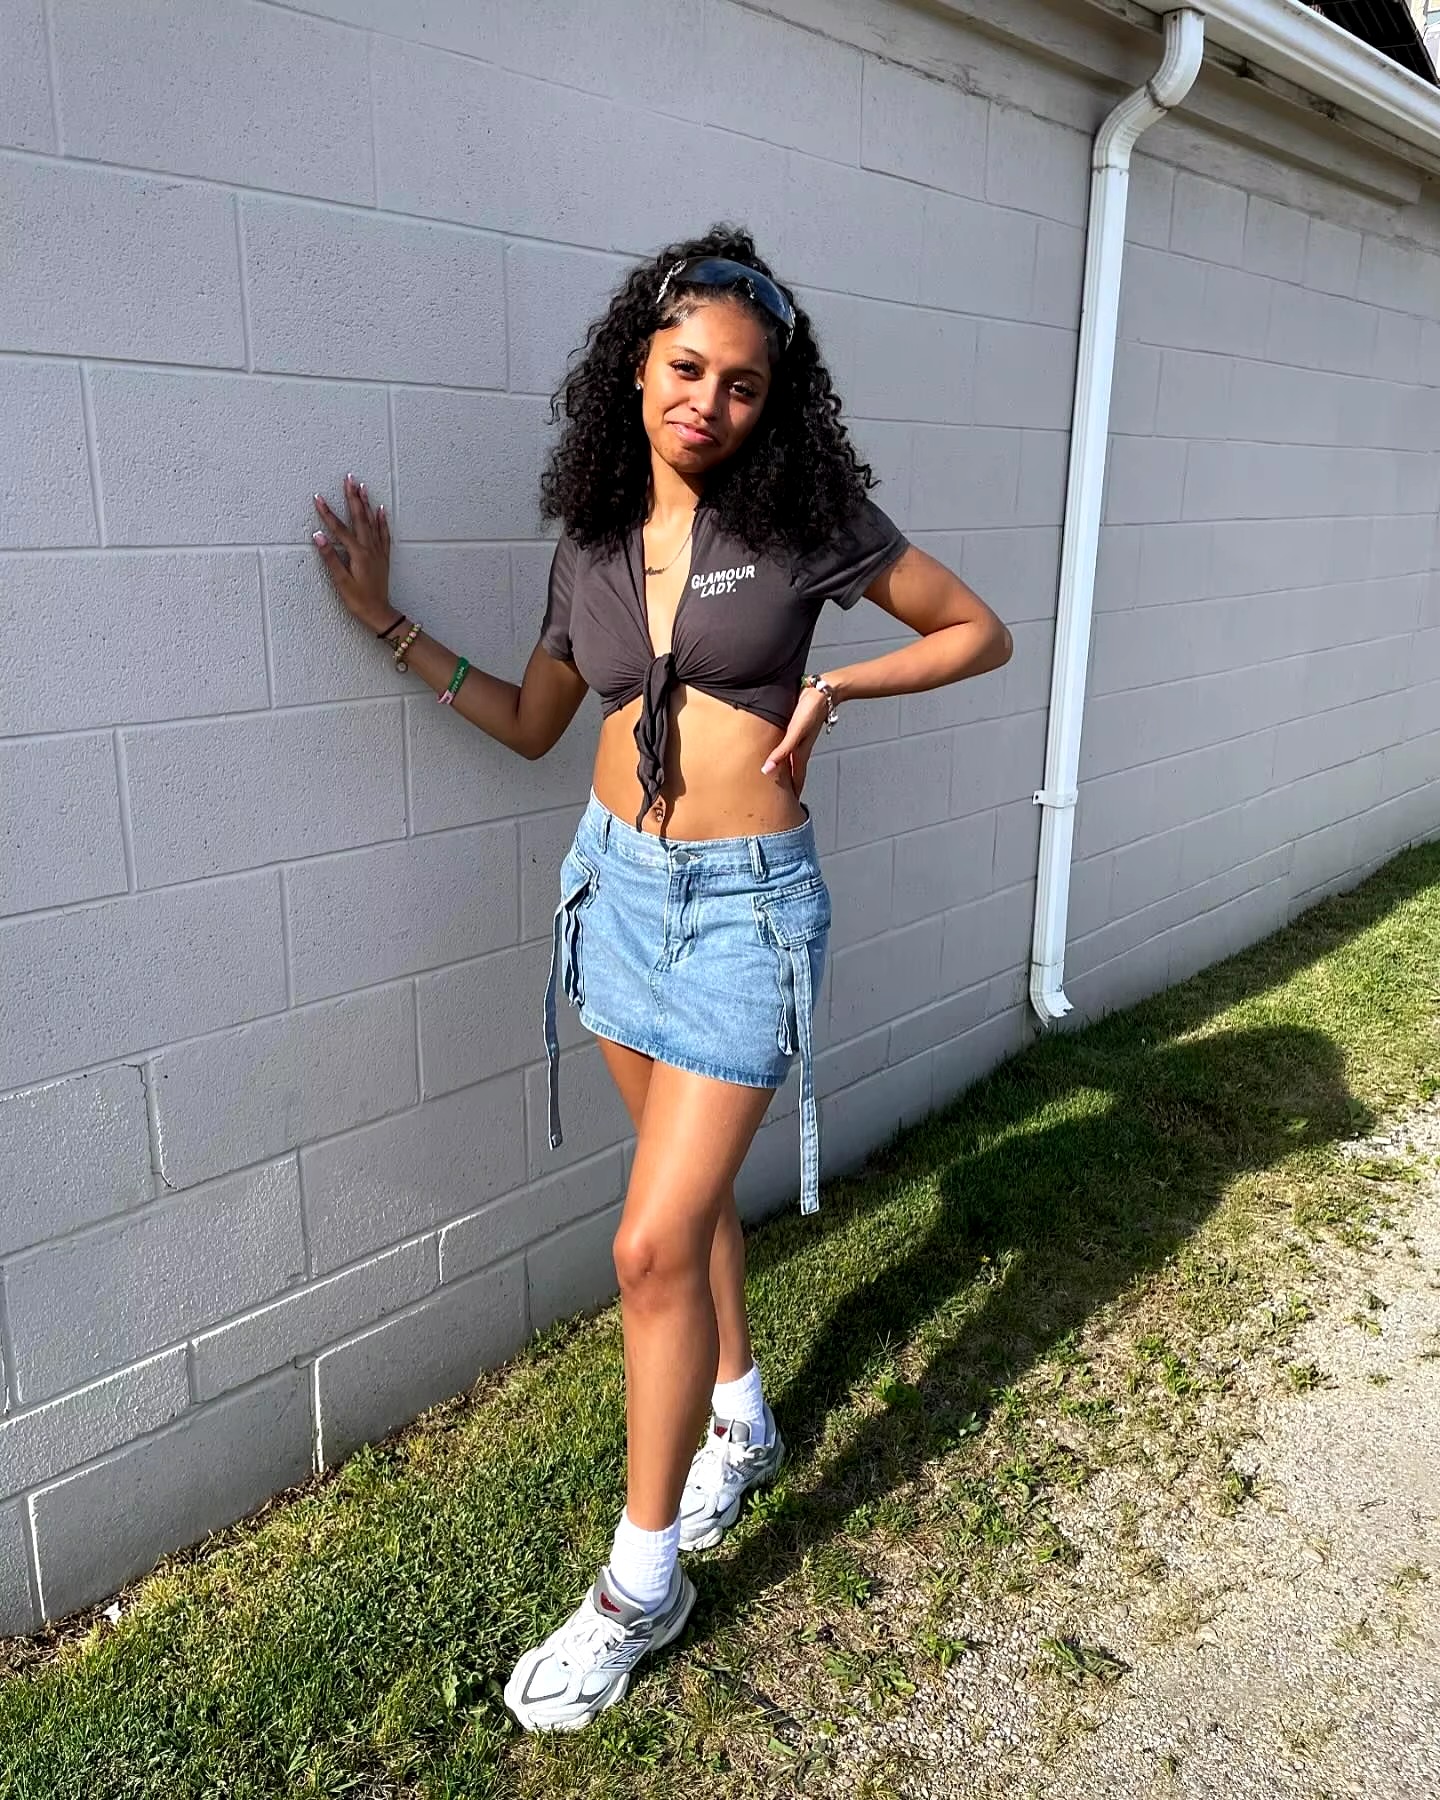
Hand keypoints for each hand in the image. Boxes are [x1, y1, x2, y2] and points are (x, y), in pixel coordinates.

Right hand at [311, 474, 392, 631]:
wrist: (380, 613)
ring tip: (363, 487)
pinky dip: (381, 520)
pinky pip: (383, 534)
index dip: (327, 513)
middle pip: (359, 518)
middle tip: (349, 478)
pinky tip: (381, 510)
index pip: (339, 528)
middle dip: (353, 497)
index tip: (318, 497)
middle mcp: (370, 549)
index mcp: (358, 554)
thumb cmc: (359, 601)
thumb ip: (330, 558)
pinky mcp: (383, 557)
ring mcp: (378, 552)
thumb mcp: (341, 582)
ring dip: (366, 504)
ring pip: (372, 522)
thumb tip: (318, 536)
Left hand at [760, 685, 829, 798]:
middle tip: (786, 801)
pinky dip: (787, 756)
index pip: (797, 779)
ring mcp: (800, 739)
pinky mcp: (798, 729)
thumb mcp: (794, 733)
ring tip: (783, 782)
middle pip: (795, 773)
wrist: (823, 692)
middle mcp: (800, 748)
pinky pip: (791, 748)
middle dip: (791, 787)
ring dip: (789, 772)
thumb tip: (767, 770)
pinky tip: (783, 754)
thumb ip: (781, 751)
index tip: (792, 809)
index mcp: (799, 753)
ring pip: (793, 761)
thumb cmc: (809, 711)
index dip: (794, 794)